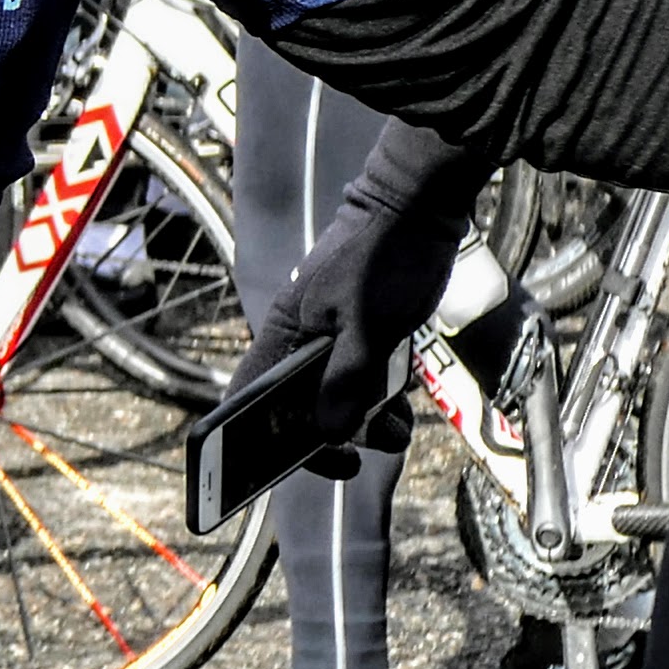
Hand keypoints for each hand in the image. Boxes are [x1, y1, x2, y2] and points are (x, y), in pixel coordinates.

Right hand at [242, 119, 492, 458]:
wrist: (419, 204)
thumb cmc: (386, 257)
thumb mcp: (370, 324)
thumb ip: (347, 379)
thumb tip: (329, 435)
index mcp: (283, 332)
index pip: (249, 397)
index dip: (264, 441)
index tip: (302, 464)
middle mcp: (298, 338)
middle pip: (298, 406)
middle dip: (334, 436)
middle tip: (369, 453)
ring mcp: (329, 335)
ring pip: (335, 395)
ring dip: (367, 420)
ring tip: (401, 426)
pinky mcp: (359, 331)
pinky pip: (359, 377)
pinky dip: (380, 397)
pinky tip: (404, 400)